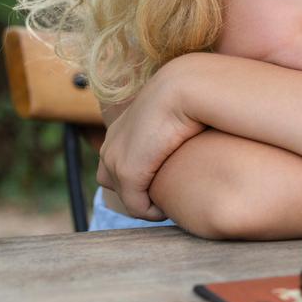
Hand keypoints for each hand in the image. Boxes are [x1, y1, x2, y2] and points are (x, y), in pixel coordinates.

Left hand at [96, 57, 205, 219]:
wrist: (184, 89)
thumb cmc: (190, 97)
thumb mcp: (175, 112)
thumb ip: (172, 125)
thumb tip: (187, 133)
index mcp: (120, 129)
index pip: (116, 161)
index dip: (139, 175)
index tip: (164, 179)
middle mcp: (111, 145)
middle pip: (112, 180)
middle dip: (135, 192)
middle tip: (163, 195)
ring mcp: (116, 160)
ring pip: (125, 196)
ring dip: (143, 203)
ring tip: (167, 203)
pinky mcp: (128, 173)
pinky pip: (137, 206)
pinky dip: (152, 212)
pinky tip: (170, 208)